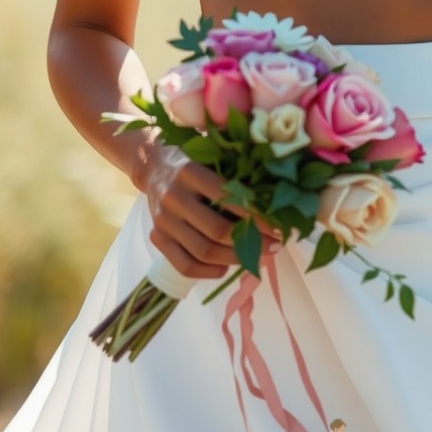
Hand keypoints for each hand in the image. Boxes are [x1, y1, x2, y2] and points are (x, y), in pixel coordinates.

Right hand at [142, 146, 282, 281]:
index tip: (277, 229)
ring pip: (203, 252)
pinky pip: (184, 265)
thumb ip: (234, 180)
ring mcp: (163, 220)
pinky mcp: (156, 238)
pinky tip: (225, 268)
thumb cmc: (194, 163)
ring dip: (234, 260)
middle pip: (216, 230)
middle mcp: (174, 197)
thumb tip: (271, 209)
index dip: (255, 218)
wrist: (153, 167)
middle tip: (273, 247)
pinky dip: (208, 272)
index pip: (227, 200)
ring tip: (255, 258)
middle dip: (250, 243)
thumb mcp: (211, 159)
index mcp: (190, 173)